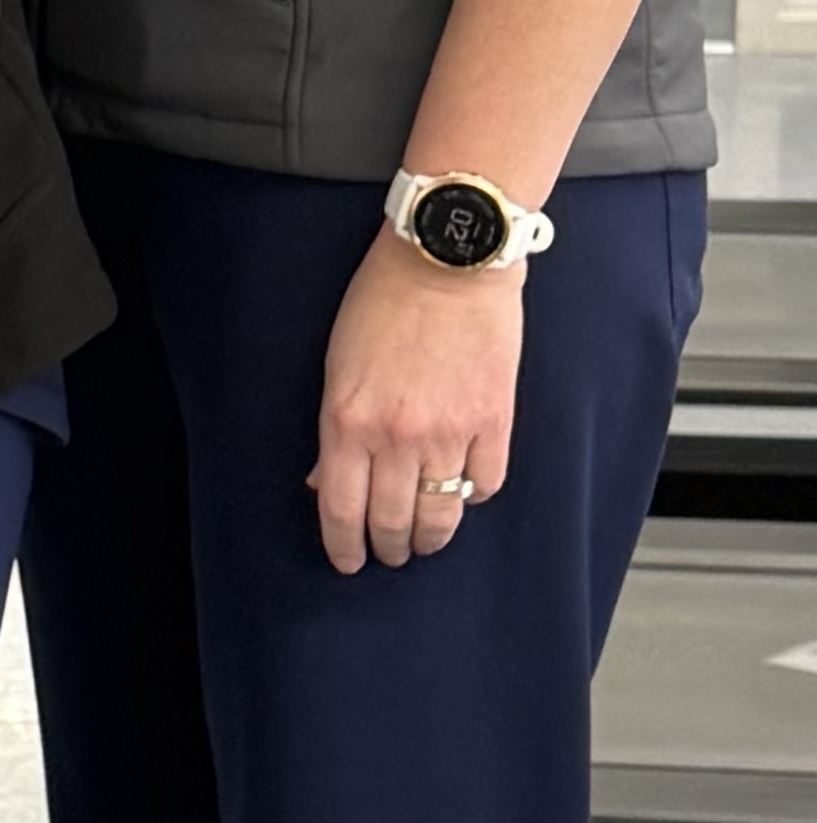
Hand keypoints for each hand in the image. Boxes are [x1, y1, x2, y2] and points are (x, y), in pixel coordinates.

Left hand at [311, 229, 520, 570]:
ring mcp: (450, 432)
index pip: (340, 509)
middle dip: (387, 548)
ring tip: (424, 541)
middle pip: (392, 521)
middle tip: (387, 554)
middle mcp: (397, 436)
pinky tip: (464, 492)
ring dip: (430, 537)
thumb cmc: (382, 302)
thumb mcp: (336, 366)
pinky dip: (474, 496)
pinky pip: (487, 483)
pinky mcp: (495, 421)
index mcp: (348, 421)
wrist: (446, 262)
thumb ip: (335, 430)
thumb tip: (326, 481)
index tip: (347, 560)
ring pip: (442, 514)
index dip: (343, 545)